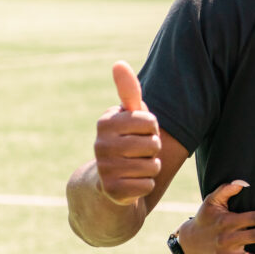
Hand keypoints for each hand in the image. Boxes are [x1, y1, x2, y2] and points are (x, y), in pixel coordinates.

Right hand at [92, 61, 162, 204]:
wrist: (110, 180)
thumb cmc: (127, 141)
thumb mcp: (129, 116)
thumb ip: (128, 91)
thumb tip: (119, 63)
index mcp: (106, 123)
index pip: (150, 122)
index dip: (152, 129)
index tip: (139, 132)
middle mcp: (100, 145)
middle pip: (153, 145)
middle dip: (153, 150)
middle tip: (139, 152)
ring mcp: (105, 168)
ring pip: (152, 166)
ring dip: (151, 168)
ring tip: (136, 166)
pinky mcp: (112, 190)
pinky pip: (148, 185)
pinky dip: (146, 185)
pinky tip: (132, 182)